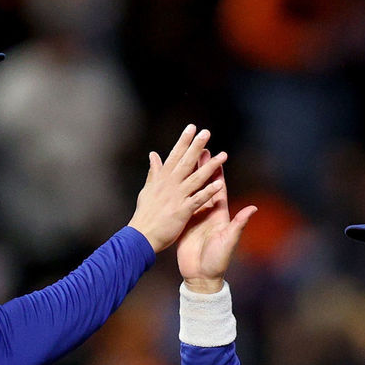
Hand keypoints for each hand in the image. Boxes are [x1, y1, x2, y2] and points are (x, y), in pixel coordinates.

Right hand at [128, 125, 227, 253]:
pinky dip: (209, 192)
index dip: (183, 141)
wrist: (140, 237)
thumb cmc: (144, 215)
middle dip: (196, 147)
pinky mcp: (182, 211)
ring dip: (210, 167)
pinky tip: (219, 184)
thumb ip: (154, 172)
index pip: (175, 156)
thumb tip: (153, 155)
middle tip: (206, 132)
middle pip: (186, 163)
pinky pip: (198, 200)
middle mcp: (170, 186)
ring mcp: (176, 198)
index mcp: (161, 180)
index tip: (191, 127)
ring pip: (196, 178)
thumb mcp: (147, 190)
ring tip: (223, 155)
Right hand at [175, 150, 256, 293]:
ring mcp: (195, 218)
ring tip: (184, 160)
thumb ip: (239, 224)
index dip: (217, 172)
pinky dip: (177, 194)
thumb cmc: (218, 260)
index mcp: (220, 214)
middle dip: (202, 167)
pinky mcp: (184, 224)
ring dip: (188, 176)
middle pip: (205, 186)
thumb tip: (253, 208)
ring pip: (191, 192)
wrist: (202, 276)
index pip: (219, 188)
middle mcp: (208, 213)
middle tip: (199, 150)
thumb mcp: (229, 240)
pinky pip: (181, 205)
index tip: (216, 155)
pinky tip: (170, 182)